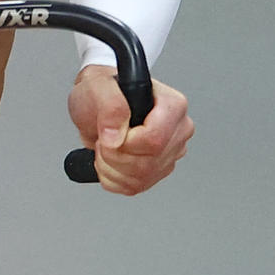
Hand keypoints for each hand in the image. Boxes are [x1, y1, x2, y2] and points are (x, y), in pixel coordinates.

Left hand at [67, 64, 192, 193]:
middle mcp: (177, 130)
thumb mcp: (98, 86)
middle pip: (148, 163)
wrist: (97, 105)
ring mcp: (170, 153)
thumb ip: (110, 105)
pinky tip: (110, 160)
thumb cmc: (102, 91)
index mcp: (172, 106)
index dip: (127, 143)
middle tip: (103, 139)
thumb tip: (116, 136)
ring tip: (106, 147)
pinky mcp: (158, 171)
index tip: (110, 134)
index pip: (155, 139)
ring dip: (111, 168)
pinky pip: (134, 188)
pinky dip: (113, 179)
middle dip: (115, 156)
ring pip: (141, 178)